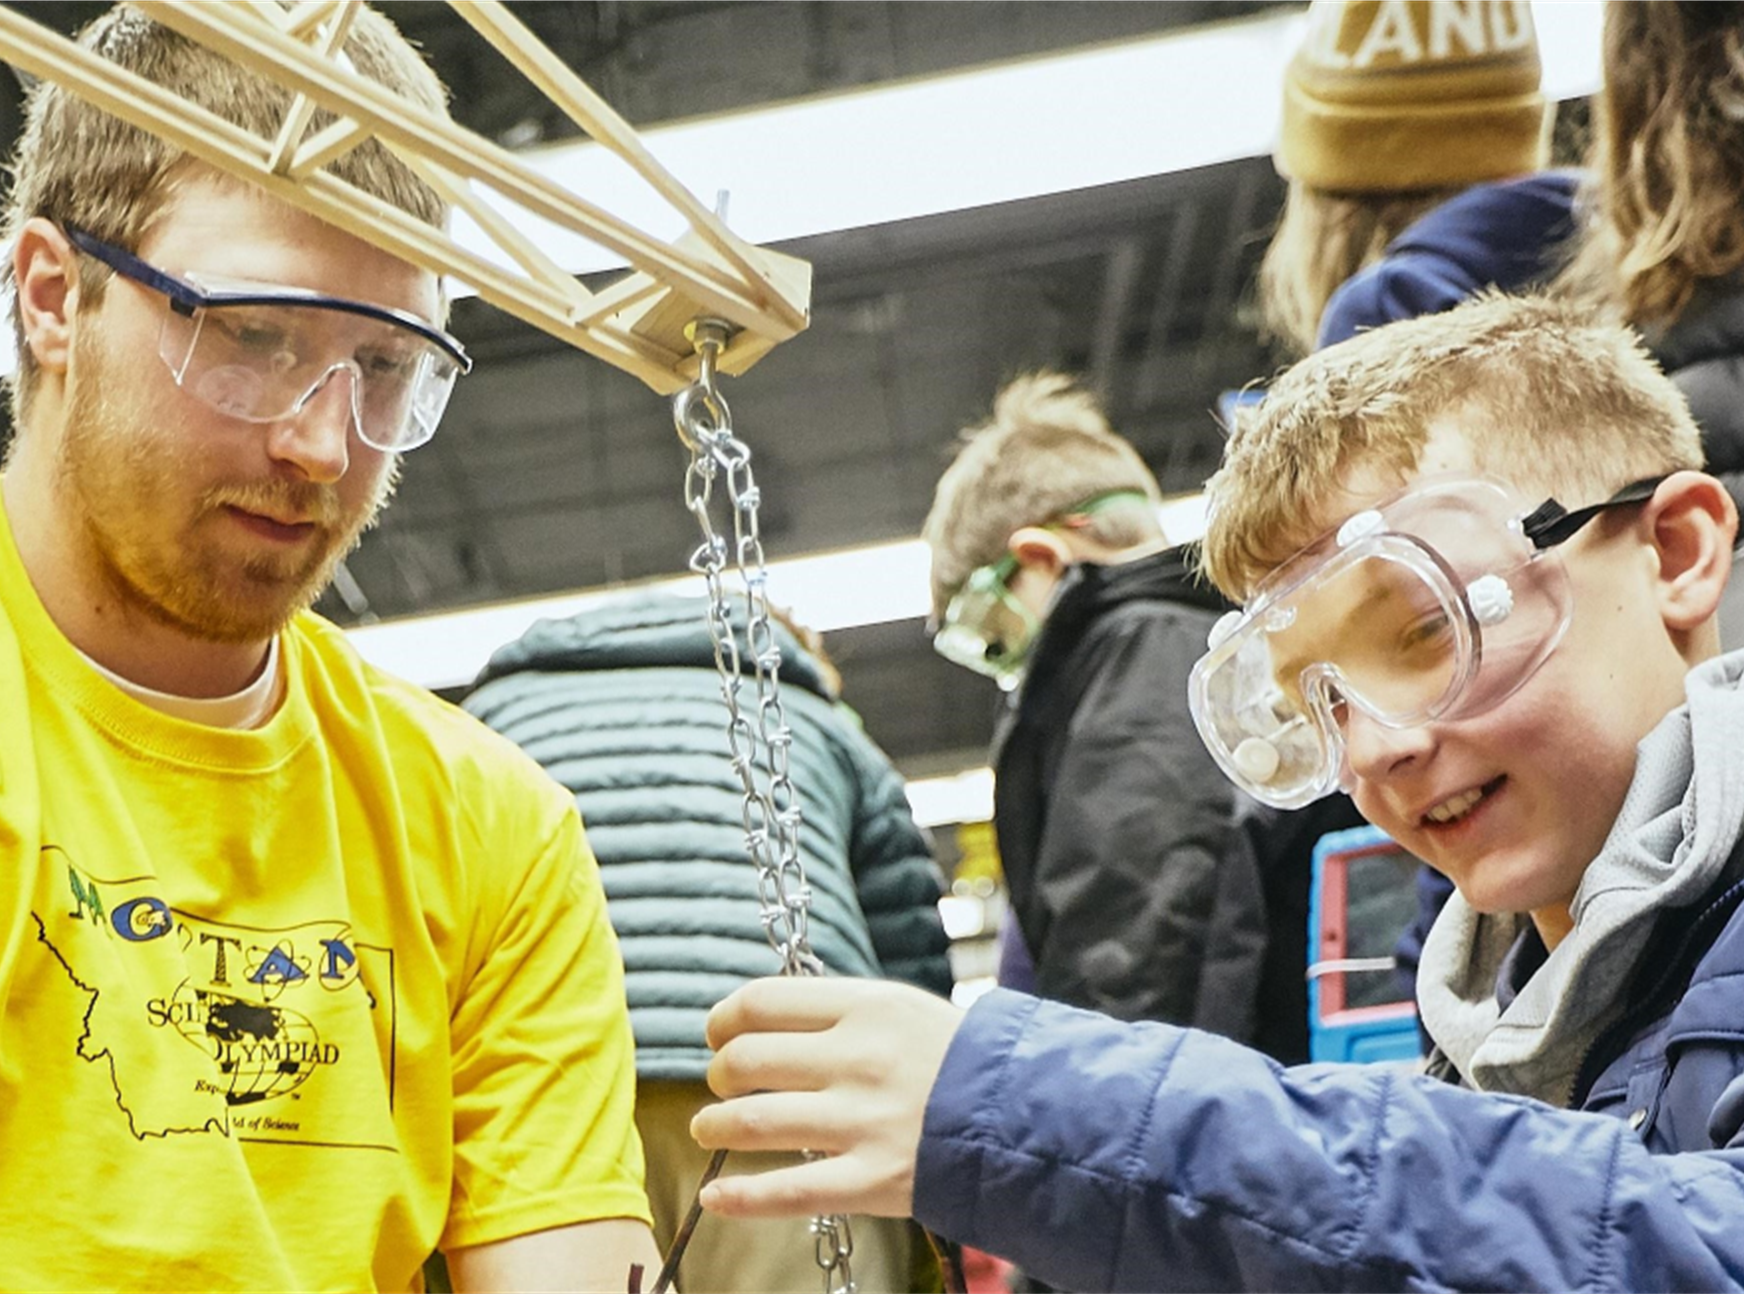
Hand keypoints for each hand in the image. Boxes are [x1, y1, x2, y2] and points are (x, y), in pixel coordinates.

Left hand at [690, 977, 963, 1218]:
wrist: (1032, 1115)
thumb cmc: (959, 1060)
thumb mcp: (904, 1010)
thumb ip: (839, 1014)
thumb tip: (763, 1021)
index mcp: (867, 1007)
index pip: (762, 1001)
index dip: (724, 1019)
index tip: (717, 1033)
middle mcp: (859, 1060)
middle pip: (748, 1059)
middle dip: (720, 1073)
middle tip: (721, 1083)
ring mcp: (864, 1122)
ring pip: (755, 1122)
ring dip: (715, 1126)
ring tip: (707, 1129)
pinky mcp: (874, 1181)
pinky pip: (790, 1193)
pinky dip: (741, 1197)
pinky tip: (715, 1198)